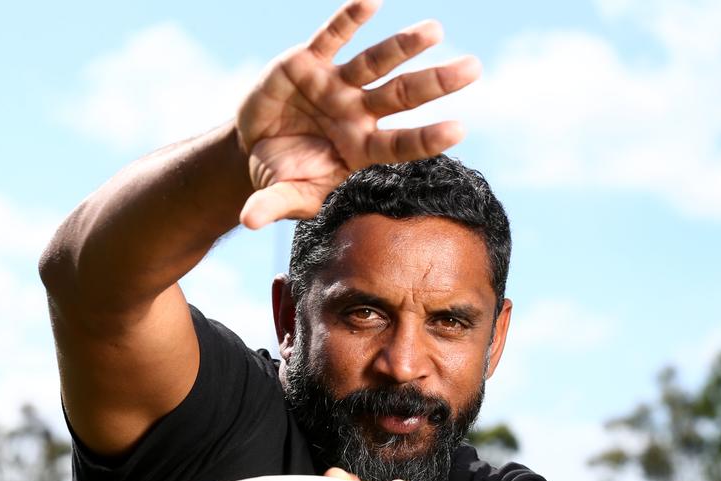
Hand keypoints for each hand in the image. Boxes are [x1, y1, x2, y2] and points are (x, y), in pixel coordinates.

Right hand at [236, 0, 480, 228]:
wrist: (256, 146)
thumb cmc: (281, 174)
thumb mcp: (280, 193)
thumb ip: (274, 203)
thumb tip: (247, 220)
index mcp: (360, 148)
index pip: (400, 144)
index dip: (426, 137)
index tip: (458, 128)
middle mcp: (357, 112)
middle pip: (403, 95)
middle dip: (436, 82)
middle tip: (473, 68)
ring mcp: (337, 84)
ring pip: (377, 62)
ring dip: (404, 45)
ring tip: (434, 30)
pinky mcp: (310, 61)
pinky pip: (333, 36)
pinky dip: (349, 18)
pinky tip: (371, 1)